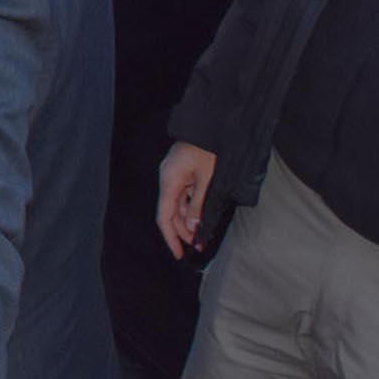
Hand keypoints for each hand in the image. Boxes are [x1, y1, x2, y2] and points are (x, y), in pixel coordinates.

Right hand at [156, 141, 216, 259]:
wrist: (214, 124)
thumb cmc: (210, 149)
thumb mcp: (208, 179)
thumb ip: (199, 205)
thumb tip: (193, 228)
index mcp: (169, 181)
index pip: (164, 217)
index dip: (170, 238)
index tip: (179, 254)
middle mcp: (168, 179)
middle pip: (170, 212)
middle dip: (183, 230)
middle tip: (199, 245)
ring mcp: (175, 174)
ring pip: (178, 204)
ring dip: (190, 220)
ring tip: (204, 233)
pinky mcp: (183, 171)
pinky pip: (184, 194)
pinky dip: (193, 207)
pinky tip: (203, 215)